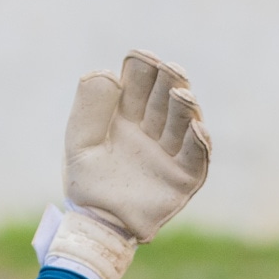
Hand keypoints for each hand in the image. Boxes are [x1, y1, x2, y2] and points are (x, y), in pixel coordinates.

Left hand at [42, 51, 210, 278]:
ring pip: (184, 123)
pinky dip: (199, 143)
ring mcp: (170, 152)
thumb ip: (88, 109)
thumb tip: (105, 72)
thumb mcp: (79, 143)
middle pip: (165, 99)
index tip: (138, 56)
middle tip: (166, 67)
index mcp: (127, 117)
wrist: (94, 223)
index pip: (139, 85)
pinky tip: (196, 128)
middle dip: (168, 82)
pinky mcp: (183, 177)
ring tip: (180, 93)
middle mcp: (152, 130)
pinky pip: (197, 158)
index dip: (141, 70)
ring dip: (185, 107)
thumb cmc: (86, 183)